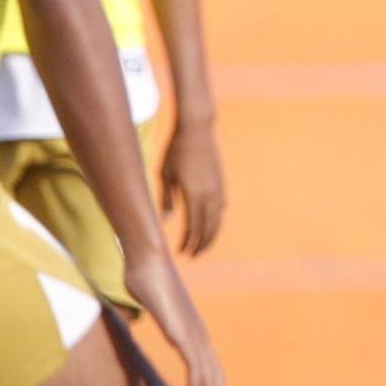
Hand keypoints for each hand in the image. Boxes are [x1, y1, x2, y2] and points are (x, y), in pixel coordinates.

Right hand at [123, 249, 227, 385]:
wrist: (146, 258)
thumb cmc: (143, 278)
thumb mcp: (147, 308)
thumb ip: (144, 322)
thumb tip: (128, 328)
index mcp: (194, 334)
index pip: (211, 373)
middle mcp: (200, 337)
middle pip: (217, 381)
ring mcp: (195, 335)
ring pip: (210, 379)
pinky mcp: (183, 333)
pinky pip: (195, 366)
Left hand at [160, 118, 227, 255]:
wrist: (197, 130)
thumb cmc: (176, 151)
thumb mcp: (164, 175)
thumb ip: (165, 199)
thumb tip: (164, 220)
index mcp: (194, 195)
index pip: (193, 227)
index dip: (188, 243)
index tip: (181, 253)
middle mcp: (210, 195)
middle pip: (209, 228)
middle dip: (201, 245)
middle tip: (192, 256)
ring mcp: (218, 189)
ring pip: (217, 220)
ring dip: (210, 235)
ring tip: (201, 245)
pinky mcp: (221, 183)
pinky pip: (220, 208)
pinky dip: (215, 220)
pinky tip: (209, 223)